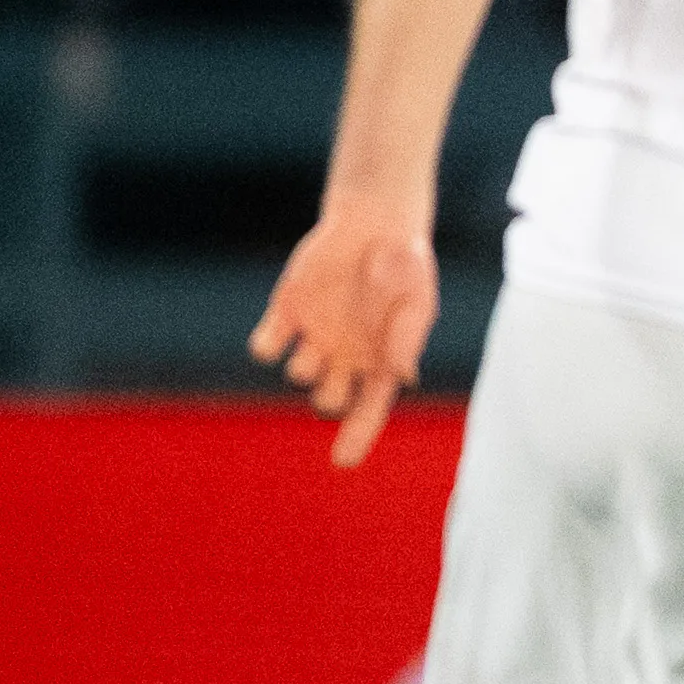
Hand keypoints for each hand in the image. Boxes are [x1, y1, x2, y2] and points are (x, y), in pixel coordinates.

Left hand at [249, 200, 440, 466]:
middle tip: (339, 371)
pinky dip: (266, 346)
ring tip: (320, 342)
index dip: (355, 438)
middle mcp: (346, 357)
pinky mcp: (287, 313)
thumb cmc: (406, 264)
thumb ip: (407, 339)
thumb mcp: (417, 301)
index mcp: (380, 364)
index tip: (341, 462)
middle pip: (327, 400)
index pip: (367, 412)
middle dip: (329, 395)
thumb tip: (402, 378)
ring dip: (305, 366)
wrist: (375, 220)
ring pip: (298, 374)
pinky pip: (265, 347)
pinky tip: (278, 333)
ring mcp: (315, 337)